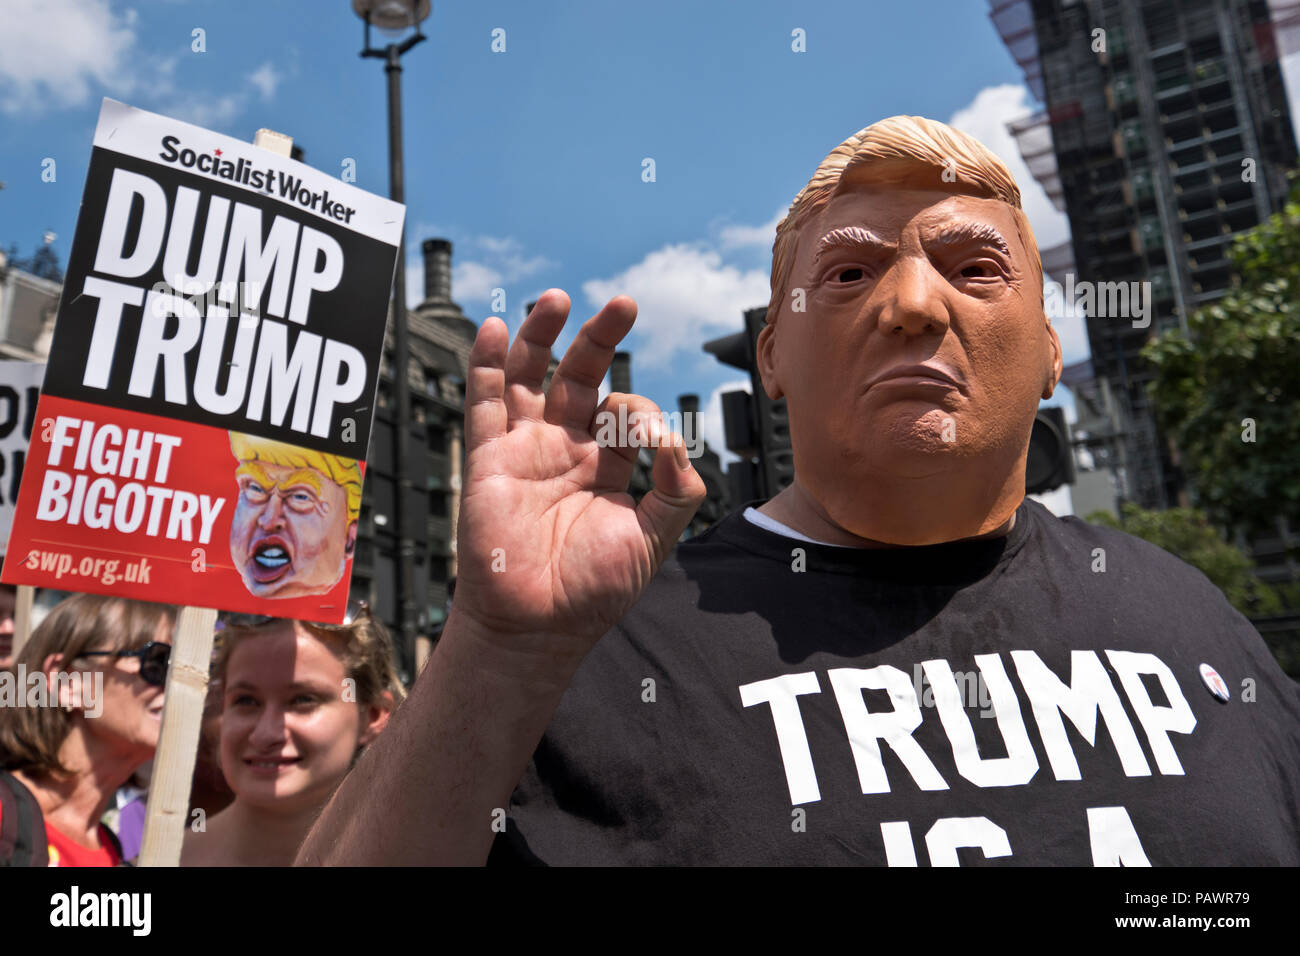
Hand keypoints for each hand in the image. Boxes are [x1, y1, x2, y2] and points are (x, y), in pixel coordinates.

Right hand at [452, 290, 706, 662]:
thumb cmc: (593, 590)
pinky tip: (499, 327)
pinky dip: (488, 363)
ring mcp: (525, 450)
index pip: (626, 413)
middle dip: (599, 339)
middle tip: (623, 304)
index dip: (642, 414)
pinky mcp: (489, 459)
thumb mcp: (654, 539)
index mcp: (607, 465)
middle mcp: (566, 449)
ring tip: (556, 299)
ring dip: (542, 336)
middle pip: (580, 378)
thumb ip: (676, 491)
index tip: (650, 439)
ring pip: (531, 378)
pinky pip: (485, 402)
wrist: (536, 627)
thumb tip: (673, 440)